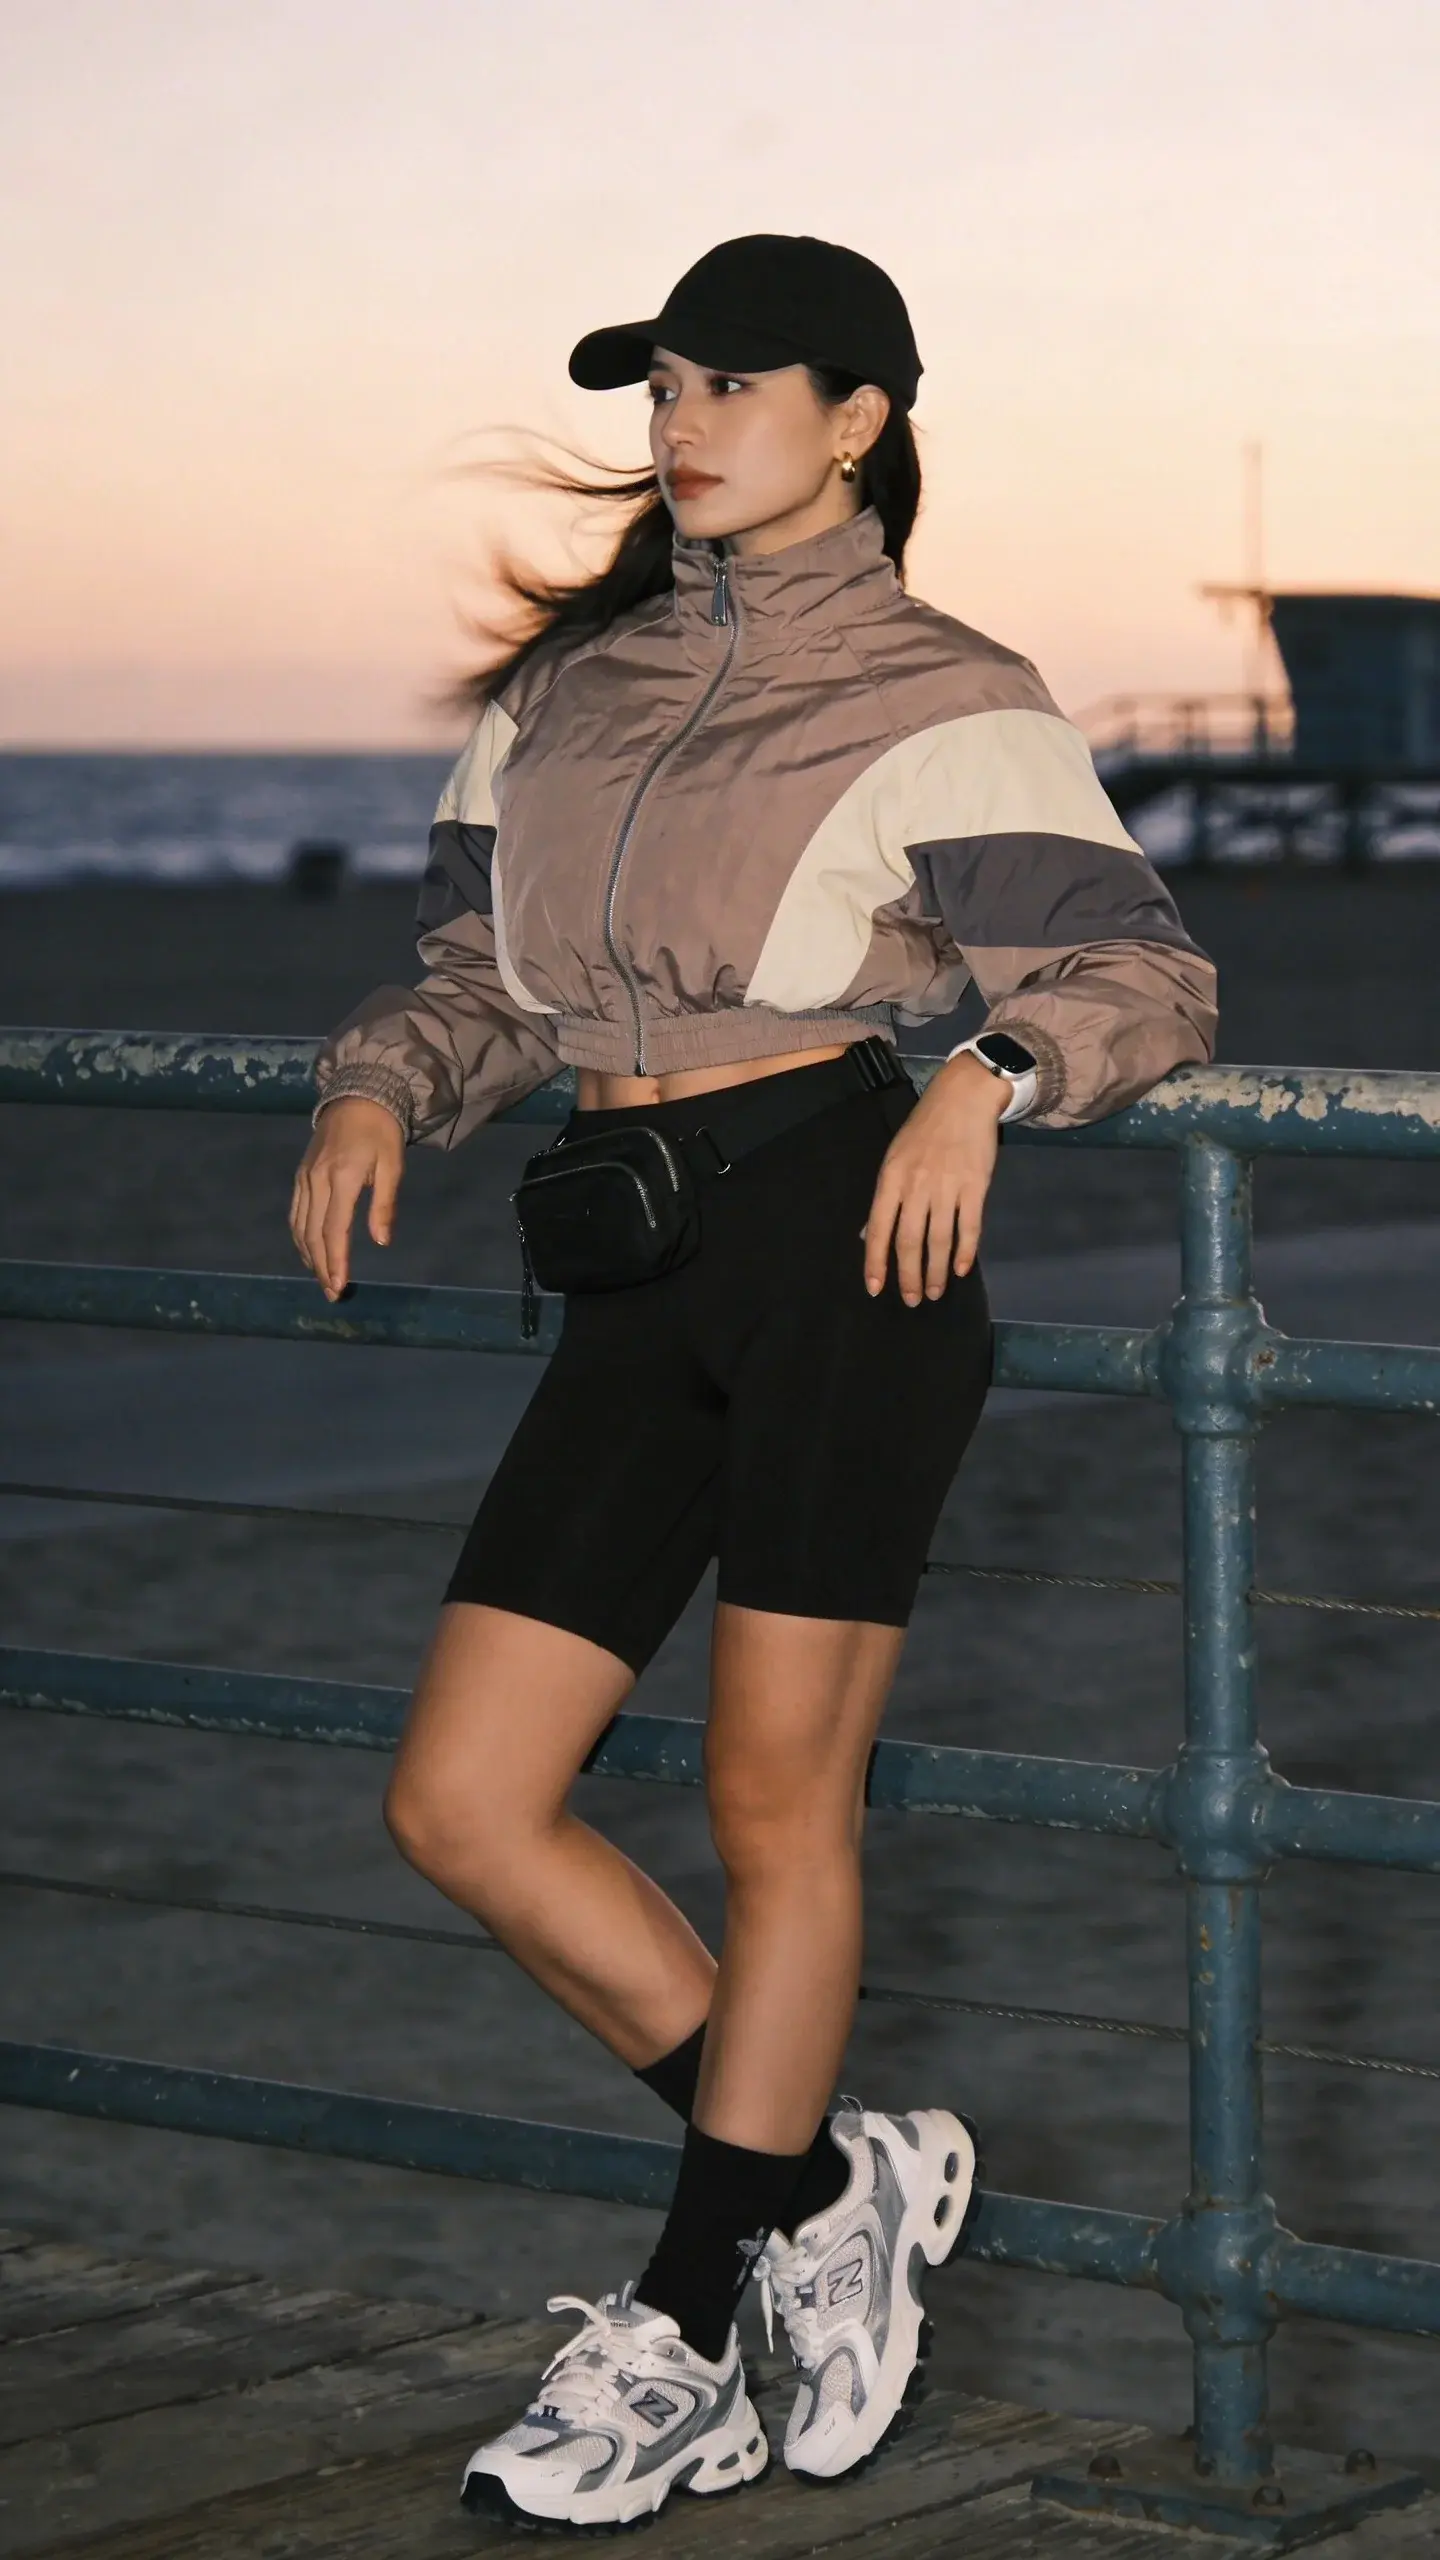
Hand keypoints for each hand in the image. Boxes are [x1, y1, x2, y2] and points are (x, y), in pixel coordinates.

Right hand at [289, 1097, 405, 1300]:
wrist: (357, 1097)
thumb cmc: (381, 1132)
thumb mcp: (393, 1165)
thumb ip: (385, 1204)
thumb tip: (381, 1241)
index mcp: (342, 1177)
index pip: (334, 1229)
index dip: (336, 1260)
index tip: (339, 1285)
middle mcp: (317, 1180)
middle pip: (313, 1233)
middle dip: (321, 1267)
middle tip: (332, 1294)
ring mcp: (304, 1178)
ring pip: (300, 1226)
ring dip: (308, 1256)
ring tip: (321, 1279)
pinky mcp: (300, 1175)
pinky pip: (296, 1213)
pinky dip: (300, 1237)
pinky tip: (308, 1252)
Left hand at [861, 1054, 1007, 1304]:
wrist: (963, 1098)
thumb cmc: (925, 1128)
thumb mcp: (894, 1157)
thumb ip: (885, 1198)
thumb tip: (866, 1235)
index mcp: (891, 1179)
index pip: (877, 1229)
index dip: (875, 1262)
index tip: (875, 1289)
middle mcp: (916, 1187)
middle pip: (909, 1241)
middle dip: (908, 1276)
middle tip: (911, 1300)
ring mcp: (947, 1188)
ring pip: (939, 1240)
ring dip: (935, 1272)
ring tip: (934, 1292)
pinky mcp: (975, 1187)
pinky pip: (969, 1228)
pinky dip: (964, 1252)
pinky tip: (960, 1270)